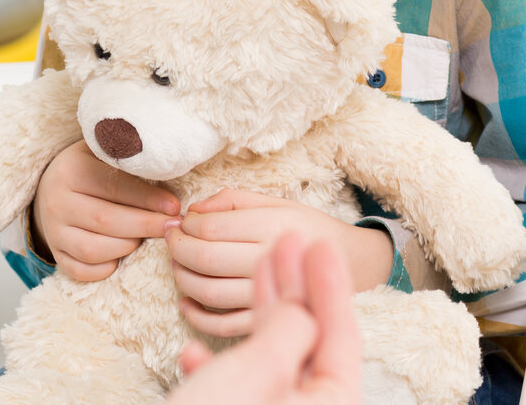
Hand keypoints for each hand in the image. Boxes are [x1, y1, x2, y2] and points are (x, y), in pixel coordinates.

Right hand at [30, 139, 181, 280]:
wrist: (51, 185)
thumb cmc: (90, 169)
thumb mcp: (103, 154)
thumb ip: (129, 162)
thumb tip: (168, 176)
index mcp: (70, 171)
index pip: (112, 187)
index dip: (147, 198)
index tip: (174, 206)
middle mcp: (56, 202)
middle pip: (105, 220)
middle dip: (145, 226)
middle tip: (171, 227)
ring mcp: (53, 231)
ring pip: (92, 250)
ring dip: (126, 247)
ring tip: (144, 239)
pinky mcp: (55, 252)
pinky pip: (80, 270)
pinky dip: (104, 269)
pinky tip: (121, 257)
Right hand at [165, 233, 361, 404]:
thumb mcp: (257, 372)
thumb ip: (288, 334)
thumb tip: (302, 313)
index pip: (341, 338)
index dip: (331, 285)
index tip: (319, 243)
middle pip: (310, 346)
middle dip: (296, 291)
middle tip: (287, 242)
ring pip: (272, 364)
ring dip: (259, 317)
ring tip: (254, 272)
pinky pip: (237, 392)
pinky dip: (220, 368)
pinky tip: (195, 355)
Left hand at [166, 189, 391, 336]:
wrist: (354, 266)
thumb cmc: (308, 230)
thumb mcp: (277, 203)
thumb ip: (233, 200)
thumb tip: (192, 209)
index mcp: (274, 227)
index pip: (211, 228)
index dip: (186, 225)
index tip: (182, 222)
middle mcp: (273, 261)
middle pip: (205, 258)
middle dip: (177, 248)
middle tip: (171, 240)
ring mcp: (273, 296)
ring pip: (208, 292)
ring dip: (181, 278)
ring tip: (178, 265)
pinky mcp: (270, 323)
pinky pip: (223, 326)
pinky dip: (197, 316)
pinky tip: (187, 302)